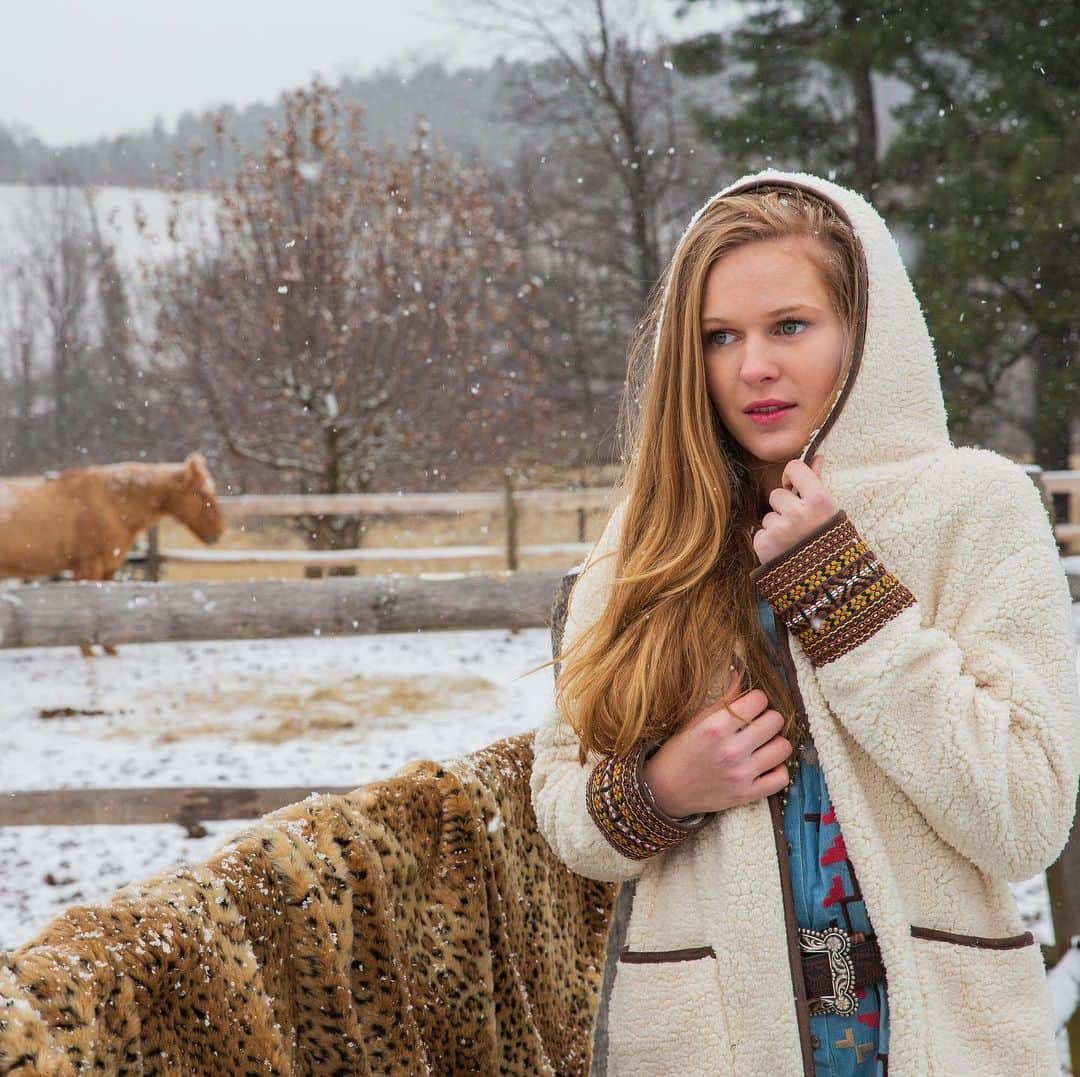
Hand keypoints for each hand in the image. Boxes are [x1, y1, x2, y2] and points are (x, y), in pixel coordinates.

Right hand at [642, 665, 792, 816]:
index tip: (748, 706)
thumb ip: (721, 698)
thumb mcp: (695, 720)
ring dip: (775, 743)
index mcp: (716, 726)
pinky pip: (782, 778)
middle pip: (775, 720)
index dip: (755, 700)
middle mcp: (731, 750)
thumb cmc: (680, 750)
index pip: (759, 700)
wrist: (666, 789)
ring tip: (762, 744)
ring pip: (783, 747)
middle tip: (756, 724)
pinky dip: (776, 770)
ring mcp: (741, 774)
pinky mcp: (747, 794)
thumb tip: (739, 672)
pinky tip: (764, 765)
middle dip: (767, 718)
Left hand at [752, 453, 838, 565]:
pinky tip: (784, 553)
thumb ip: (819, 483)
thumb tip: (817, 457)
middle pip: (777, 495)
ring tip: (794, 543)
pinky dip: (769, 543)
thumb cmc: (833, 545)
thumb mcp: (832, 513)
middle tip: (801, 527)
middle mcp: (797, 512)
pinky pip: (760, 533)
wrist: (829, 587)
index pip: (794, 468)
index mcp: (819, 500)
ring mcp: (779, 529)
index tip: (794, 488)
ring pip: (768, 516)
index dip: (792, 476)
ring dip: (777, 527)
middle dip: (785, 508)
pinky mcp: (763, 544)